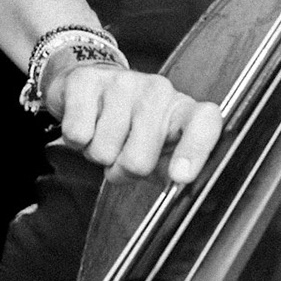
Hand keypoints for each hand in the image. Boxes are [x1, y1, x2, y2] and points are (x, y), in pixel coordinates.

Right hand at [49, 61, 223, 186]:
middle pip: (138, 160)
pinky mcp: (86, 80)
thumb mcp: (163, 150)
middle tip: (122, 154)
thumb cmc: (133, 126)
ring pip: (103, 151)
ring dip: (99, 154)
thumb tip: (197, 200)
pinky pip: (77, 134)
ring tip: (105, 135)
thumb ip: (178, 173)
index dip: (195, 150)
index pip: (204, 122)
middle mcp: (158, 91)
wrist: (94, 87)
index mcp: (182, 110)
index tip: (180, 176)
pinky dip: (76, 142)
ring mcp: (122, 82)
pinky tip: (87, 124)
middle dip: (123, 170)